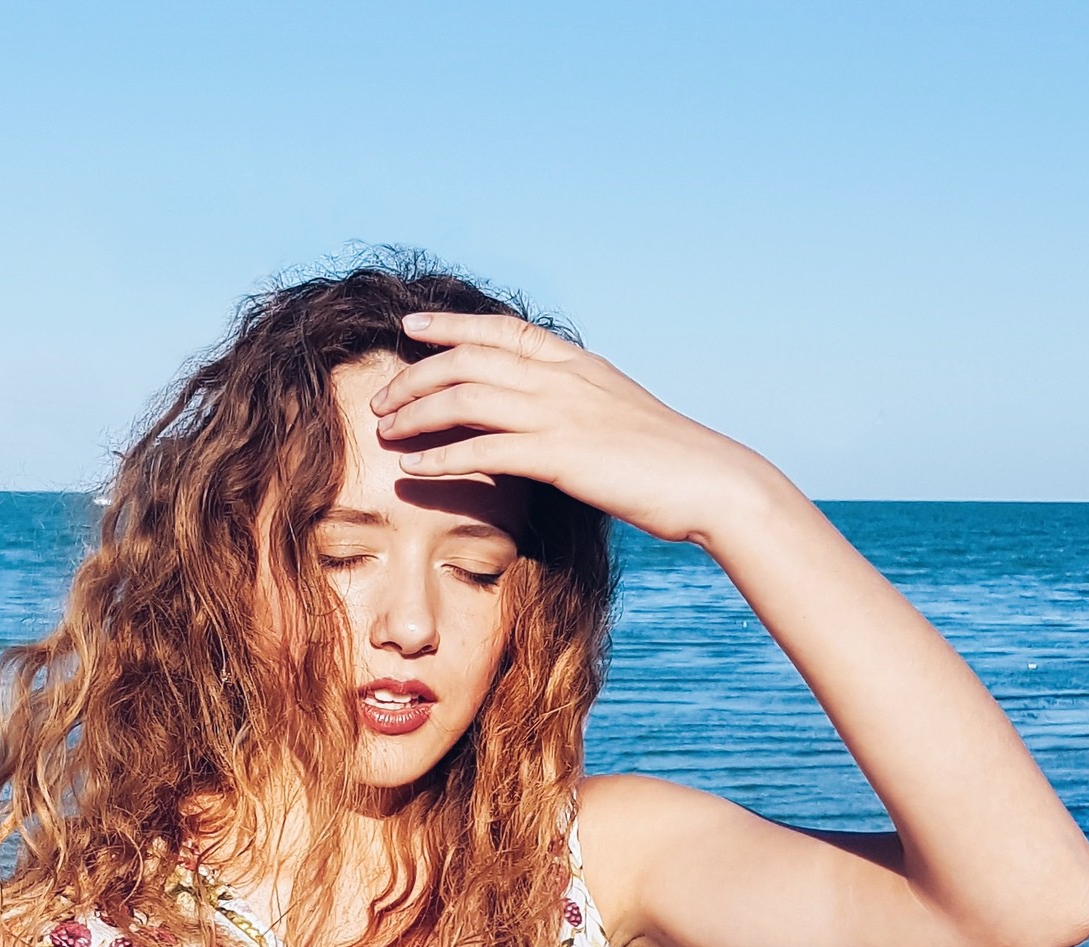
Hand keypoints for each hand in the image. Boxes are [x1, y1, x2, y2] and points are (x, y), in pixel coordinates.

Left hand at [369, 311, 765, 548]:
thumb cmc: (664, 458)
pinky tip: (413, 468)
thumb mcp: (616, 414)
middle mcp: (562, 379)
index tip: (411, 327)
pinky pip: (483, 451)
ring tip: (384, 430)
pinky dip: (441, 458)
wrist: (707, 480)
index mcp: (575, 364)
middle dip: (416, 375)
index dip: (451, 325)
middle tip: (381, 397)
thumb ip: (576, 405)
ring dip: (417, 412)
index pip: (501, 330)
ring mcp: (560, 413)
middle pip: (469, 359)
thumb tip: (543, 417)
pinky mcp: (560, 455)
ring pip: (466, 397)